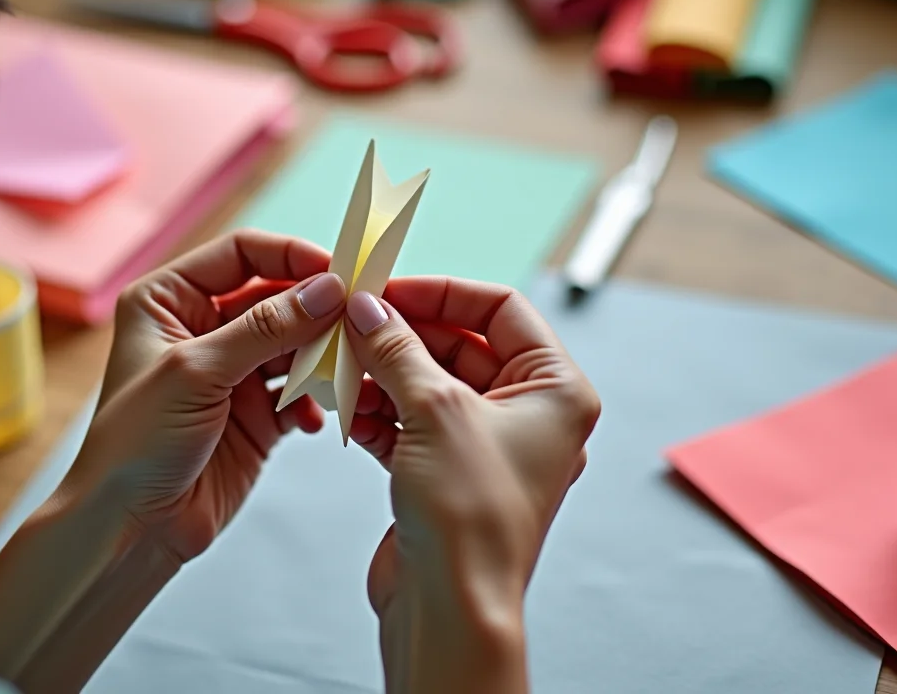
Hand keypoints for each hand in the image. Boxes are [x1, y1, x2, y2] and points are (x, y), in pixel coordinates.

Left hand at [61, 230, 347, 564]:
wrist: (128, 528)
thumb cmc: (134, 444)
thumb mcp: (197, 371)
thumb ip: (266, 327)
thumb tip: (327, 290)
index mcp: (169, 300)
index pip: (241, 254)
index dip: (291, 257)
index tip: (338, 272)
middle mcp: (201, 329)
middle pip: (276, 297)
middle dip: (317, 308)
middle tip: (360, 317)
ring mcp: (231, 373)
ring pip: (294, 344)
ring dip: (323, 354)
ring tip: (346, 367)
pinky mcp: (255, 415)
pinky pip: (300, 392)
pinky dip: (316, 399)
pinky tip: (318, 415)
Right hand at [343, 277, 598, 691]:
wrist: (452, 607)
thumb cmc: (472, 520)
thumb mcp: (435, 410)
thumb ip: (399, 349)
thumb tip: (371, 310)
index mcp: (555, 390)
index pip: (501, 309)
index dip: (444, 292)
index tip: (392, 289)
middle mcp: (528, 414)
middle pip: (459, 345)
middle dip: (403, 334)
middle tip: (353, 322)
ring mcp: (486, 445)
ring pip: (429, 384)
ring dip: (383, 372)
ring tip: (341, 363)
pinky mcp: (448, 473)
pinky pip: (411, 421)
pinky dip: (379, 410)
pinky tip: (347, 406)